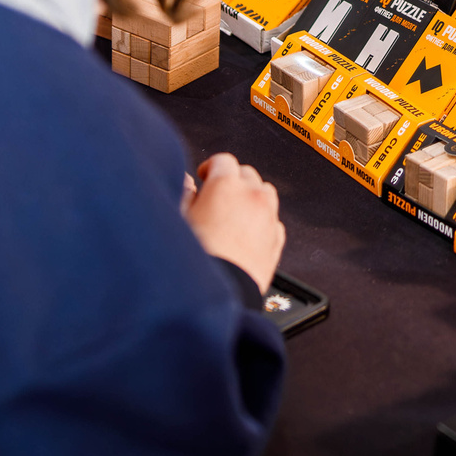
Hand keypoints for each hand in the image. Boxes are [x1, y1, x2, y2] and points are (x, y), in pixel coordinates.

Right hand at [184, 152, 284, 290]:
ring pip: (265, 192)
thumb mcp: (178, 221)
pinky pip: (273, 219)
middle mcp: (251, 197)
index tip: (204, 177)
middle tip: (216, 195)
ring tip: (233, 212)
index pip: (223, 160)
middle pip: (246, 173)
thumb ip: (183, 195)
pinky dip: (262, 220)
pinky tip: (246, 232)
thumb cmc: (196, 259)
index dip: (211, 167)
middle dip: (232, 180)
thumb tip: (185, 183)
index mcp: (225, 185)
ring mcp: (268, 217)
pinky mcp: (276, 240)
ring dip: (251, 196)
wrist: (216, 294)